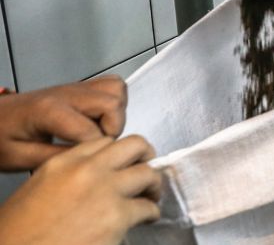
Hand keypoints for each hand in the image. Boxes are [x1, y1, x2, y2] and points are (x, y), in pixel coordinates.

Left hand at [0, 75, 126, 171]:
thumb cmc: (0, 137)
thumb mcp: (19, 157)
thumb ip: (56, 158)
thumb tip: (88, 160)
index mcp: (49, 110)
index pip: (91, 131)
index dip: (94, 151)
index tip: (85, 160)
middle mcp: (67, 94)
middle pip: (112, 103)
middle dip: (113, 129)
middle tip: (98, 146)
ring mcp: (75, 87)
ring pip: (116, 89)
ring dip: (116, 113)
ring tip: (101, 131)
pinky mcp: (79, 87)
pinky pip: (111, 85)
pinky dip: (114, 101)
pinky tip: (100, 119)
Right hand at [0, 135, 160, 244]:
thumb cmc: (20, 234)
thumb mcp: (36, 191)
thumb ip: (65, 177)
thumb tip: (89, 179)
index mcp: (62, 163)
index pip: (102, 142)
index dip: (117, 153)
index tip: (122, 163)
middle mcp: (86, 170)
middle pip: (134, 146)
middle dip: (145, 156)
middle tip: (145, 170)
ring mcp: (104, 191)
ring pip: (147, 173)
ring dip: (152, 185)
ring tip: (150, 195)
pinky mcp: (117, 216)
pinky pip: (148, 207)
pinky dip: (151, 212)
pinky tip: (147, 217)